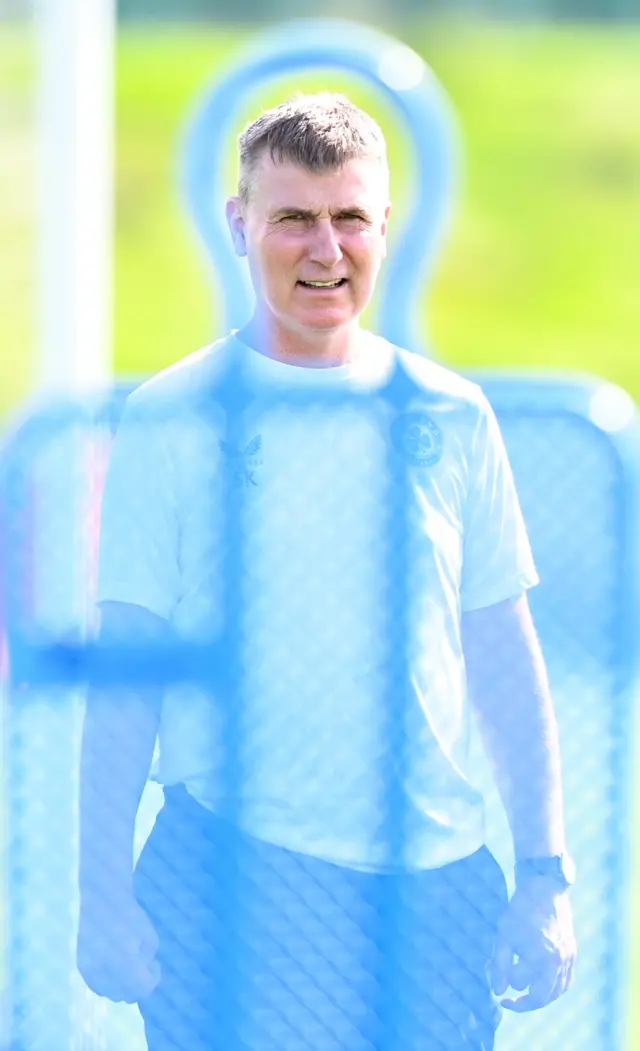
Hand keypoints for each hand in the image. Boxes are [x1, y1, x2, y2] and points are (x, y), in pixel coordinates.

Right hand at [77, 889, 160, 1002]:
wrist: (101, 900)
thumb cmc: (129, 916)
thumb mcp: (149, 936)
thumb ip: (148, 960)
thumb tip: (144, 973)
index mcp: (124, 961)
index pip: (142, 988)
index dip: (153, 979)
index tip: (155, 964)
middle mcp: (105, 970)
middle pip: (127, 995)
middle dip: (138, 985)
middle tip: (143, 966)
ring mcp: (90, 970)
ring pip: (111, 994)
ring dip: (123, 986)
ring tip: (128, 966)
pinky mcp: (81, 967)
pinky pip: (97, 987)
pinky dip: (108, 983)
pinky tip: (113, 968)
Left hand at [491, 879, 576, 1011]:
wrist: (546, 889)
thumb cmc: (521, 909)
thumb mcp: (504, 933)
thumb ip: (500, 963)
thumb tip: (498, 991)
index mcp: (539, 954)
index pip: (519, 982)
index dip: (504, 981)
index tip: (496, 980)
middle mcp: (558, 960)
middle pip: (541, 997)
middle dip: (523, 1003)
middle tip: (509, 1003)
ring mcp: (568, 958)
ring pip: (556, 993)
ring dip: (540, 999)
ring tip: (524, 998)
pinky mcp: (572, 955)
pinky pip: (566, 983)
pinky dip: (555, 991)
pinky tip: (543, 990)